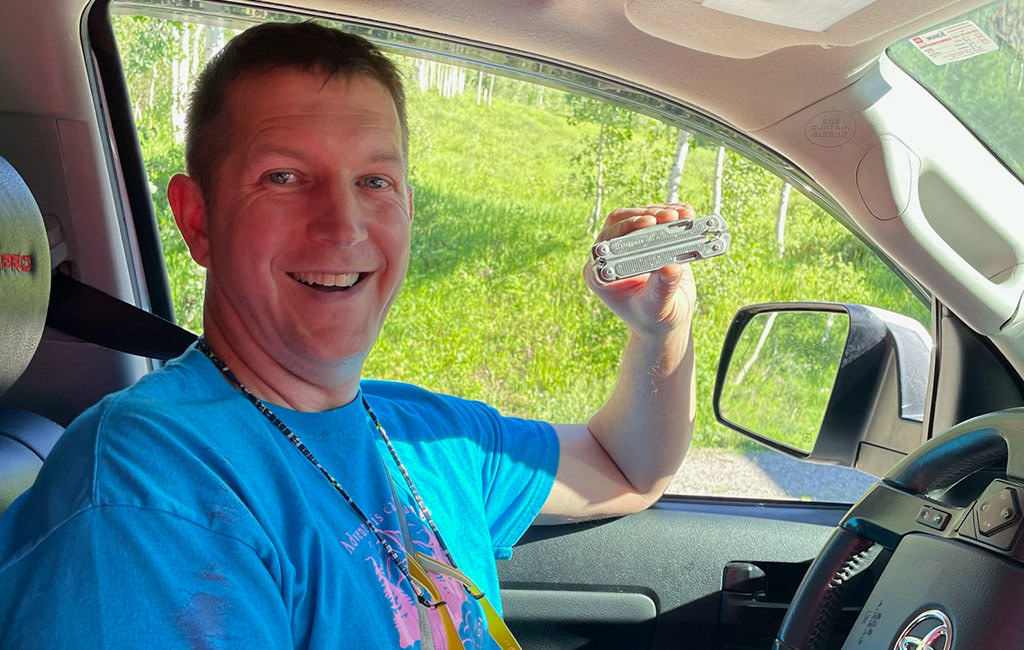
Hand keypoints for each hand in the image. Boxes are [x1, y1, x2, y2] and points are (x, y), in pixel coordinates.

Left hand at [583, 203, 697, 337]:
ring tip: (682, 214)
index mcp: (601, 275)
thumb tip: (671, 268)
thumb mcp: (657, 306)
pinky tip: (685, 212)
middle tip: (669, 217)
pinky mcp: (645, 239)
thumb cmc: (655, 318)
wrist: (666, 318)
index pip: (605, 243)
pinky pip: (654, 219)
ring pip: (637, 216)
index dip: (625, 228)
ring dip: (660, 212)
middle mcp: (610, 256)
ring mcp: (627, 245)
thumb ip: (662, 288)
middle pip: (620, 223)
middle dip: (646, 216)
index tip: (648, 223)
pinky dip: (670, 213)